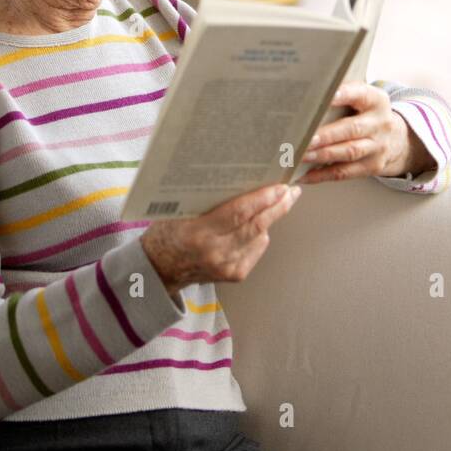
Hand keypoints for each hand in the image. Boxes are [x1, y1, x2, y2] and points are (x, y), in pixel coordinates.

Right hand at [141, 181, 302, 294]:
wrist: (159, 269)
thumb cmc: (167, 233)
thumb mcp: (179, 210)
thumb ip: (207, 199)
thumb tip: (239, 176)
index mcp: (199, 233)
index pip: (239, 213)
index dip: (262, 199)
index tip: (279, 186)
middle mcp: (216, 253)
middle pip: (256, 226)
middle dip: (278, 206)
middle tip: (291, 190)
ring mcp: (227, 267)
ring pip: (260, 237)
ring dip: (272, 218)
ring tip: (282, 200)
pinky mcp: (235, 275)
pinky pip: (256, 248)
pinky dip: (260, 234)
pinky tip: (260, 223)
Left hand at [295, 81, 428, 183]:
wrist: (393, 138)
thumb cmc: (365, 114)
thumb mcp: (361, 99)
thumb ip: (341, 95)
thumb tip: (305, 99)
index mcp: (376, 100)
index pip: (360, 94)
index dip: (344, 94)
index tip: (326, 96)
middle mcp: (380, 123)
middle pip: (352, 129)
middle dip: (327, 135)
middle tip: (306, 138)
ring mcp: (378, 147)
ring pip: (349, 152)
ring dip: (323, 155)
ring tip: (302, 156)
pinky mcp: (373, 166)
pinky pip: (345, 172)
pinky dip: (323, 175)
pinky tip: (305, 175)